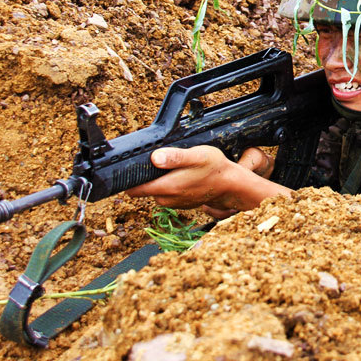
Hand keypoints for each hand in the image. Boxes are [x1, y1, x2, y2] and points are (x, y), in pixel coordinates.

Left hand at [125, 145, 287, 217]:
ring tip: (174, 168)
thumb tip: (154, 158)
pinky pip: (167, 195)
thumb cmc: (215, 168)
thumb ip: (174, 157)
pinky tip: (182, 176)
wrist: (231, 185)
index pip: (133, 189)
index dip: (129, 179)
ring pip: (155, 191)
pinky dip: (170, 186)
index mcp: (166, 187)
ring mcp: (174, 203)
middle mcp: (167, 199)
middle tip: (159, 162)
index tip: (132, 168)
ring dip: (160, 181)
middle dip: (146, 177)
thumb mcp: (196, 156)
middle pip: (143, 189)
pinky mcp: (181, 204)